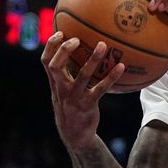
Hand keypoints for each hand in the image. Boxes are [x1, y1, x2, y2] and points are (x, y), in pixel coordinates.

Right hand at [41, 33, 124, 153]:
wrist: (75, 135)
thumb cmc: (72, 106)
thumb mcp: (65, 90)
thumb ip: (68, 74)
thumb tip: (81, 52)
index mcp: (55, 83)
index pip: (45, 61)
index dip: (50, 46)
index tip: (60, 32)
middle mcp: (61, 88)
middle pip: (55, 66)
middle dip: (64, 51)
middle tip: (76, 38)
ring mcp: (74, 97)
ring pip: (82, 76)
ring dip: (92, 59)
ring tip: (103, 45)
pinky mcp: (88, 104)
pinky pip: (101, 89)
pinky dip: (111, 77)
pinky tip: (121, 67)